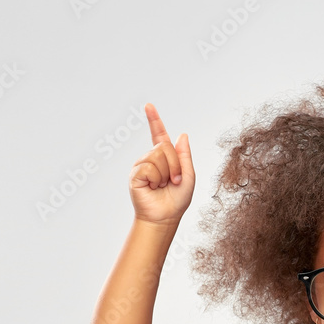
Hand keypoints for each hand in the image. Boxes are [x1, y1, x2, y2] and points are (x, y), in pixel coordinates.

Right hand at [129, 103, 195, 225]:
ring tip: (163, 186)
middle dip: (175, 165)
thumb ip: (185, 156)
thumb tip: (182, 134)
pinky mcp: (135, 174)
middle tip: (174, 181)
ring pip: (157, 156)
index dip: (154, 120)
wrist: (165, 217)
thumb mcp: (188, 176)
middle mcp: (151, 159)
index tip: (149, 106)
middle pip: (164, 146)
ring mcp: (142, 166)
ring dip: (167, 173)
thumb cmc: (177, 200)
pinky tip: (153, 188)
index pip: (159, 135)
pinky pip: (149, 167)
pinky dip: (156, 179)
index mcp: (164, 158)